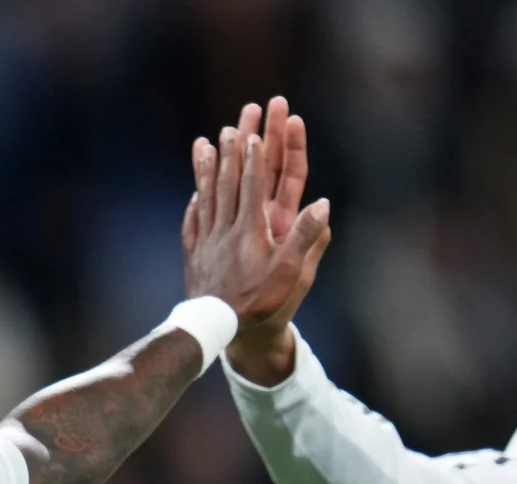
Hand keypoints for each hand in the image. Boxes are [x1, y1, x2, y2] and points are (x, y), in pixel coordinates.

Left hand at [182, 96, 329, 372]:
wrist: (217, 330)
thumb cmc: (259, 304)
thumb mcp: (290, 274)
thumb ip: (306, 238)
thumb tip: (323, 204)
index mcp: (252, 230)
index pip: (253, 184)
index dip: (254, 156)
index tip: (255, 130)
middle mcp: (227, 229)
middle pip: (231, 180)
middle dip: (235, 147)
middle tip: (238, 119)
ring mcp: (207, 241)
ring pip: (208, 195)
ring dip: (209, 166)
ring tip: (207, 141)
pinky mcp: (195, 256)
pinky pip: (193, 222)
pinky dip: (195, 202)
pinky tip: (195, 193)